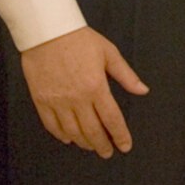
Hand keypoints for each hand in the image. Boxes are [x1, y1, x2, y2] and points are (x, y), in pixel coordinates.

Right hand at [20, 26, 148, 158]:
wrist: (47, 32)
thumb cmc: (80, 40)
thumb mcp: (110, 54)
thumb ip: (126, 76)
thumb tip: (143, 90)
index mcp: (96, 87)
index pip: (112, 119)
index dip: (120, 135)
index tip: (125, 146)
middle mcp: (76, 98)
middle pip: (92, 130)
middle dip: (102, 145)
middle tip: (108, 152)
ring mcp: (57, 101)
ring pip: (71, 131)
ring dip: (83, 142)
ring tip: (91, 146)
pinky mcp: (41, 100)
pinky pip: (51, 124)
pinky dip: (61, 135)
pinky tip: (68, 138)